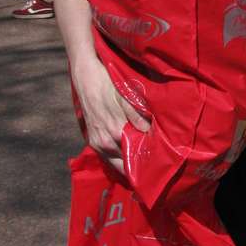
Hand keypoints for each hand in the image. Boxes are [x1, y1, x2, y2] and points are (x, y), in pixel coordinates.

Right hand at [71, 52, 149, 171]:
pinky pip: (107, 157)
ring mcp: (97, 143)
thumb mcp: (126, 97)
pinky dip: (118, 158)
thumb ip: (138, 117)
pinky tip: (129, 155)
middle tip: (154, 167)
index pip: (134, 158)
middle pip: (124, 166)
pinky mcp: (92, 141)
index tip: (159, 164)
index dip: (147, 163)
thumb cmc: (107, 85)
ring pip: (115, 163)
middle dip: (138, 168)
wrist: (86, 78)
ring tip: (143, 163)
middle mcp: (105, 143)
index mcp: (116, 132)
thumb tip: (150, 132)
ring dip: (128, 164)